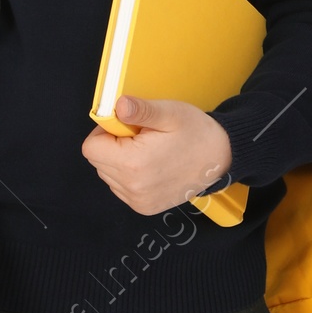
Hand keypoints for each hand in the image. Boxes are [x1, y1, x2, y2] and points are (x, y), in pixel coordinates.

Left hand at [81, 95, 233, 214]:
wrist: (221, 159)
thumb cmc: (196, 133)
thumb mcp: (170, 113)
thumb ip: (141, 109)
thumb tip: (118, 105)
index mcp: (133, 164)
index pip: (91, 148)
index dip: (104, 132)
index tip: (126, 127)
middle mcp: (132, 188)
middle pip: (98, 162)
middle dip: (113, 146)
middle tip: (142, 138)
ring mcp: (138, 201)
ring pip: (108, 175)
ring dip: (120, 161)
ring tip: (149, 152)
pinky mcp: (144, 207)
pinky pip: (120, 188)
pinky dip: (129, 175)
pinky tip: (151, 166)